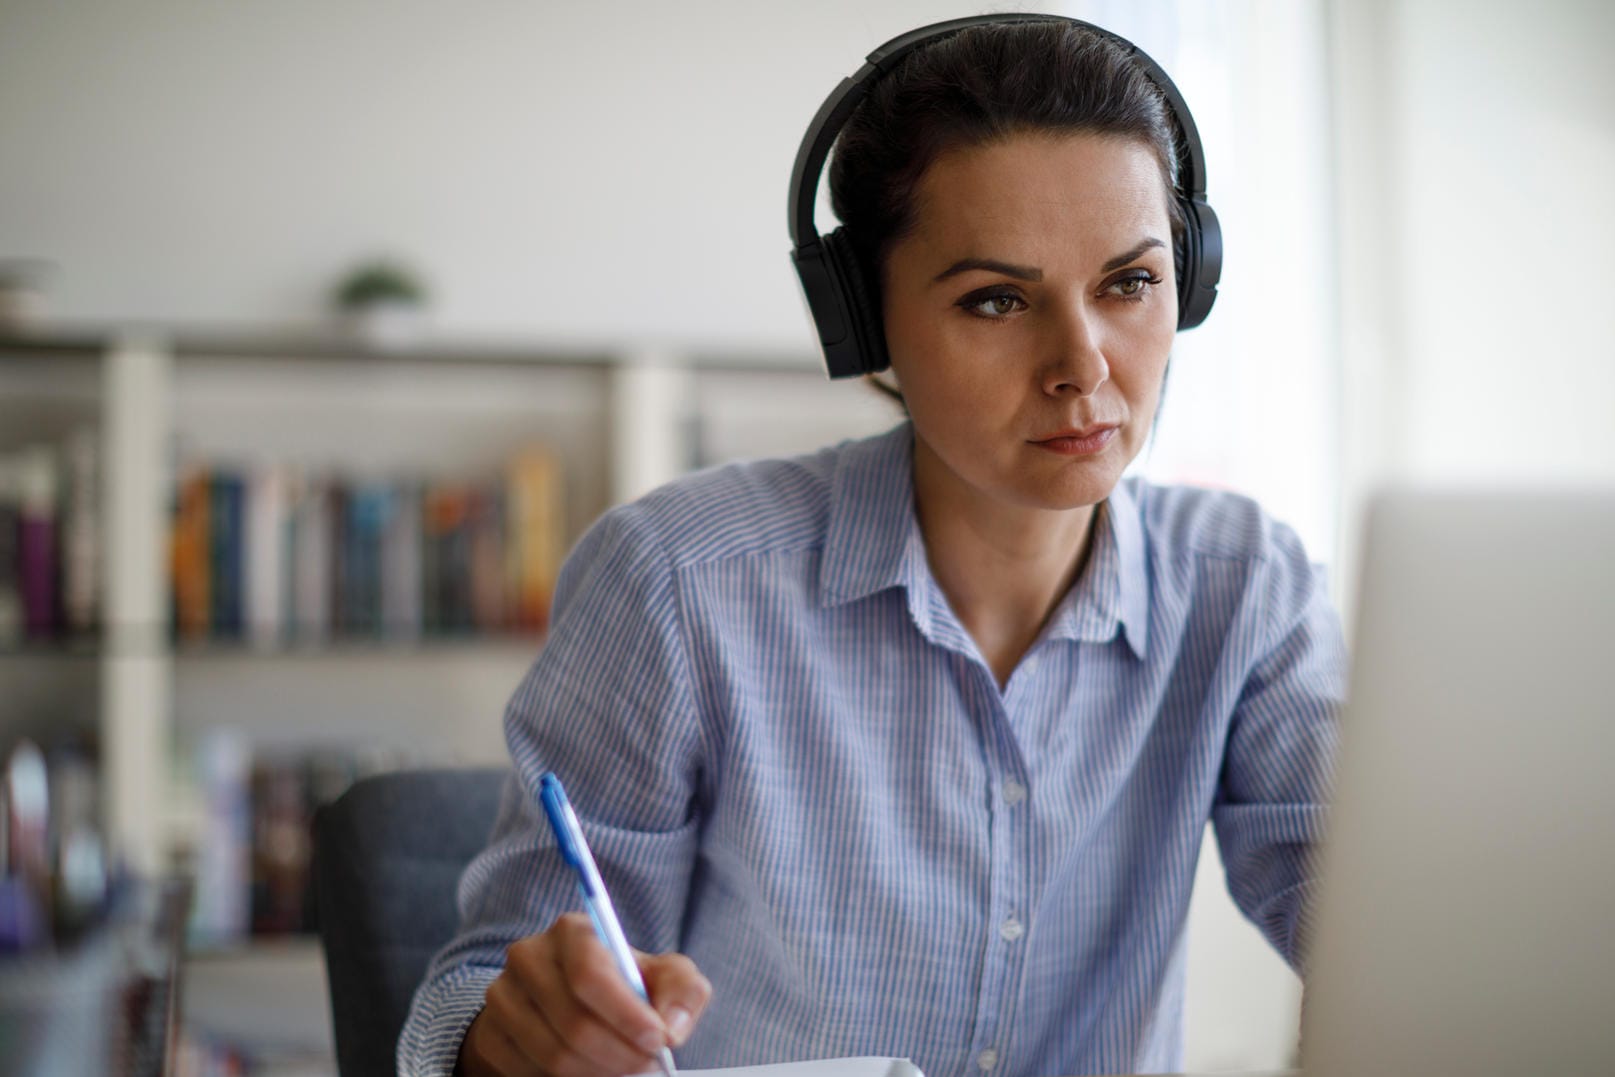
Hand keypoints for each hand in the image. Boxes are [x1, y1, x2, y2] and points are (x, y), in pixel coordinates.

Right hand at [457, 912, 712, 1076]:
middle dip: (620, 1053)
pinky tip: (591, 1069)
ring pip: (553, 1054)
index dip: (626, 1014)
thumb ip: (683, 990)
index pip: (590, 974)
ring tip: (623, 1067)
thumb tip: (671, 1026)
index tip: (658, 1040)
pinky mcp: (491, 1035)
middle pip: (573, 1022)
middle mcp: (528, 956)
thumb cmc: (629, 985)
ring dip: (598, 1072)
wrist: (577, 1001)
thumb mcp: (665, 976)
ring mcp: (502, 997)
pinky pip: (530, 1072)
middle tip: (647, 1064)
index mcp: (572, 931)